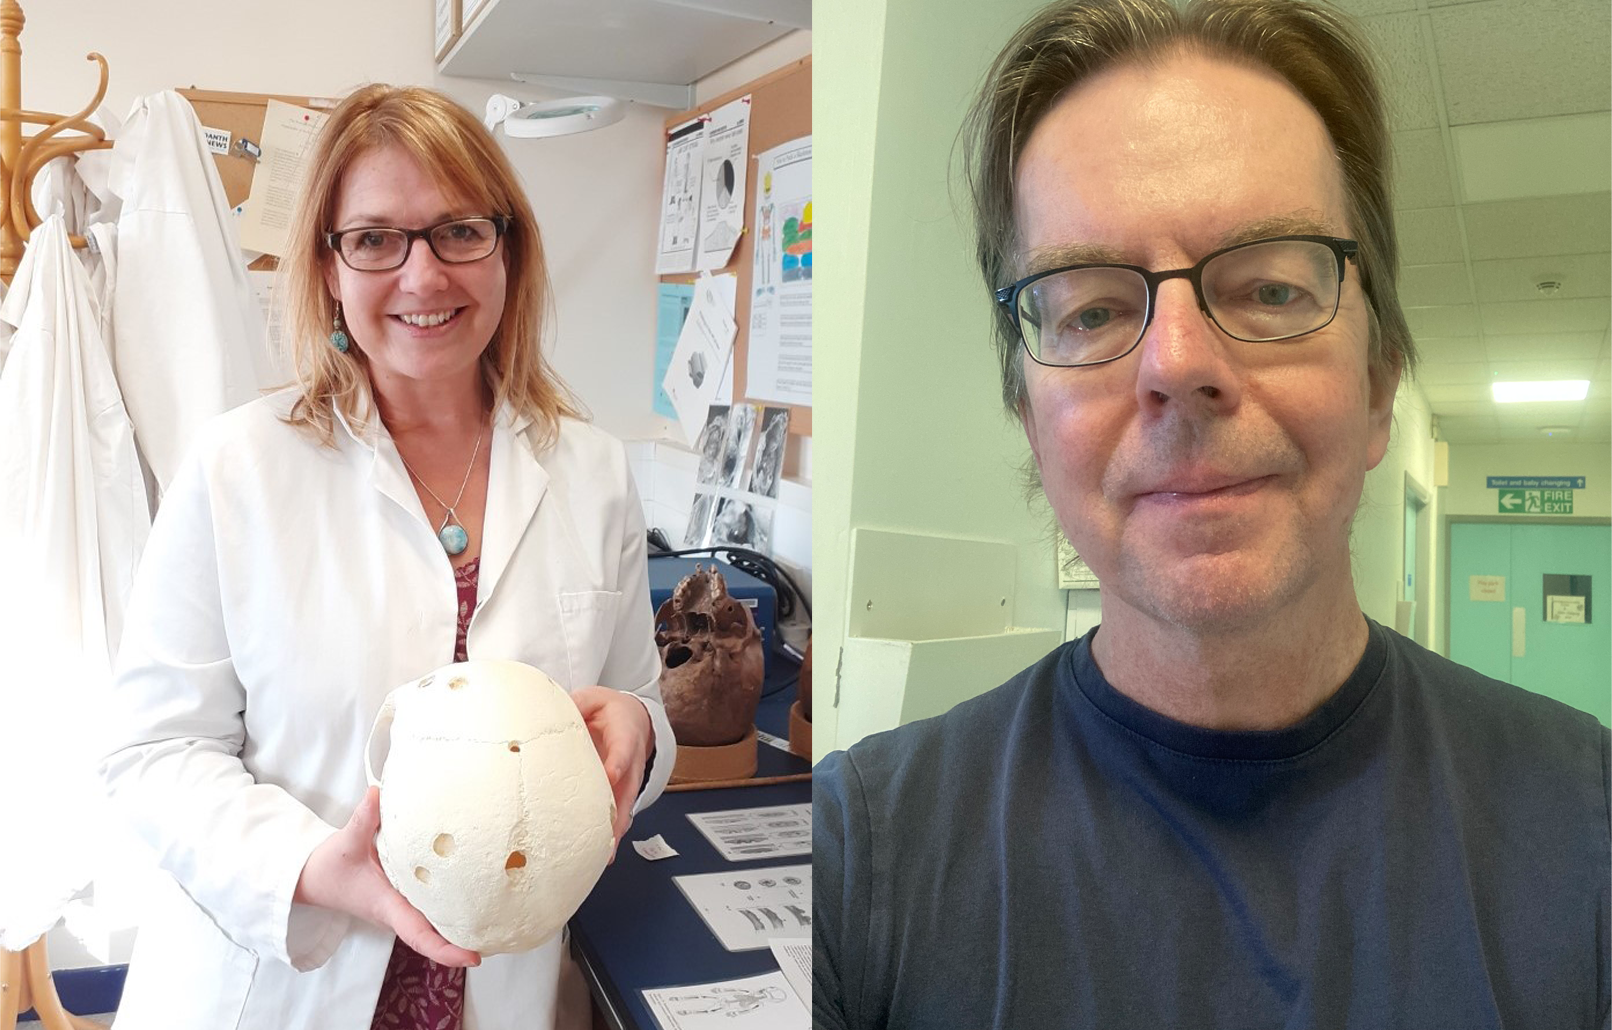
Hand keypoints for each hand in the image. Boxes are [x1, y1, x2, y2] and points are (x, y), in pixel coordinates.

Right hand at [293, 787, 481, 967]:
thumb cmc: (328, 866)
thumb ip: (363, 818)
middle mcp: (399, 912)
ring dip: (461, 925)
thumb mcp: (345, 842)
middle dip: (466, 941)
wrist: (312, 877)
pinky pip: (430, 909)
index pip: (420, 936)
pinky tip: (475, 893)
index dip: (447, 950)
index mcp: (388, 906)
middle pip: (436, 936)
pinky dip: (451, 907)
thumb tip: (377, 793)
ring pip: (435, 924)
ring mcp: (402, 908)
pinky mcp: (403, 898)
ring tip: (498, 918)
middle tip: (503, 934)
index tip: (474, 957)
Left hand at [570, 686, 654, 862]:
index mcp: (626, 733)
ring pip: (625, 808)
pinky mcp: (622, 792)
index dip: (617, 764)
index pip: (624, 750)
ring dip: (615, 832)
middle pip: (628, 789)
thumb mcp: (594, 698)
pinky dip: (612, 834)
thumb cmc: (611, 710)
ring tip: (603, 855)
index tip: (610, 776)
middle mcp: (632, 760)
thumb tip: (548, 715)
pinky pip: (619, 814)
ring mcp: (629, 779)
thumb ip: (576, 705)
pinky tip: (600, 853)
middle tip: (607, 833)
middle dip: (618, 813)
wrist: (635, 717)